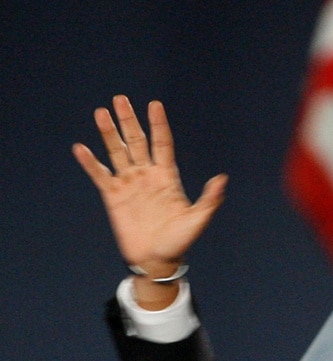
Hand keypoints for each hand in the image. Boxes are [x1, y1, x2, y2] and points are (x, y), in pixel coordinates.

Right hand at [73, 96, 226, 278]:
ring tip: (101, 113)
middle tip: (120, 99)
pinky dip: (90, 162)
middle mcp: (146, 175)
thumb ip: (209, 199)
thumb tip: (222, 179)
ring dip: (108, 133)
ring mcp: (129, 183)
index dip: (158, 125)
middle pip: (136, 142)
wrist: (157, 260)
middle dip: (129, 121)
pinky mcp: (112, 196)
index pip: (162, 144)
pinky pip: (100, 175)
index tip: (154, 105)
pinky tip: (81, 148)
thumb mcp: (197, 220)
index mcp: (167, 177)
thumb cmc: (179, 241)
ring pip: (117, 152)